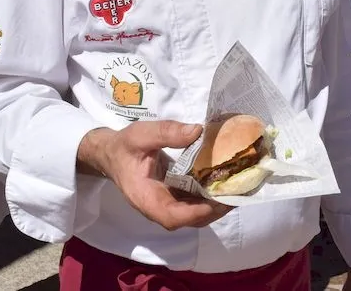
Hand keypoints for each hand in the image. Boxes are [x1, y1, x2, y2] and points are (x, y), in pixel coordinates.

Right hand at [80, 121, 232, 230]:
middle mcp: (158, 208)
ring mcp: (167, 204)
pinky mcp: (174, 198)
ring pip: (195, 214)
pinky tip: (225, 181)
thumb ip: (166, 132)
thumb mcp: (140, 134)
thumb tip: (198, 131)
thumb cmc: (124, 147)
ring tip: (238, 187)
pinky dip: (211, 196)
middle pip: (190, 220)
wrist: (111, 154)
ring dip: (217, 204)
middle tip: (238, 192)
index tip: (216, 201)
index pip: (172, 216)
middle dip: (215, 209)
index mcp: (146, 198)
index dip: (195, 213)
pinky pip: (194, 203)